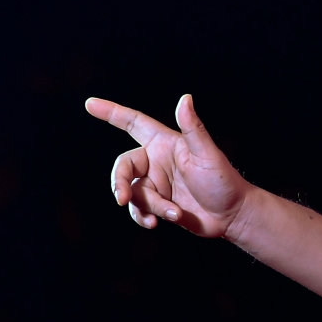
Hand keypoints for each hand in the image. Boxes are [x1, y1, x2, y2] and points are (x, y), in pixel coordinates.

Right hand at [85, 94, 252, 238]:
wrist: (232, 215)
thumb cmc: (223, 180)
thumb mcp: (207, 154)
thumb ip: (193, 128)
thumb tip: (185, 98)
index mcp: (165, 143)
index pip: (133, 123)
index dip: (111, 112)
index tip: (90, 104)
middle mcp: (156, 160)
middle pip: (123, 166)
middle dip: (119, 183)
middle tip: (122, 199)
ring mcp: (156, 183)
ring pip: (131, 192)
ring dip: (148, 206)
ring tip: (172, 213)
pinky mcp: (157, 202)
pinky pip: (137, 209)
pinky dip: (145, 217)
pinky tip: (158, 223)